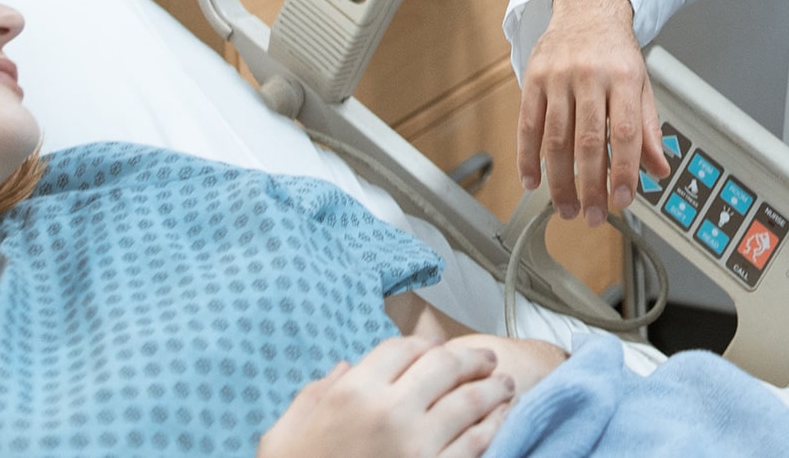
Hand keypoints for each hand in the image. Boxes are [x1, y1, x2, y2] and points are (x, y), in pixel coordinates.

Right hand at [259, 335, 516, 457]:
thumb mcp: (284, 434)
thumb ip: (314, 395)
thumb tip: (346, 368)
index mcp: (351, 393)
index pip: (402, 349)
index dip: (424, 344)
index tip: (437, 347)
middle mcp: (389, 411)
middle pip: (443, 366)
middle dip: (470, 359)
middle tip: (486, 359)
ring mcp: (418, 444)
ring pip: (468, 401)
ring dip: (492, 388)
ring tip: (505, 384)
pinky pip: (475, 442)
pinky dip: (493, 425)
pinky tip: (501, 418)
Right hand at [516, 0, 668, 225]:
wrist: (587, 9)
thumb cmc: (616, 52)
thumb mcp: (641, 85)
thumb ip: (648, 129)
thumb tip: (658, 170)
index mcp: (623, 77)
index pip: (624, 132)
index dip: (624, 170)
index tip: (623, 200)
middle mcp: (590, 76)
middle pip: (587, 141)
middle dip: (590, 185)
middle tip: (594, 216)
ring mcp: (558, 77)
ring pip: (555, 138)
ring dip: (559, 181)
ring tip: (566, 208)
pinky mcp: (533, 79)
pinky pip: (527, 125)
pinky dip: (527, 158)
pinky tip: (532, 182)